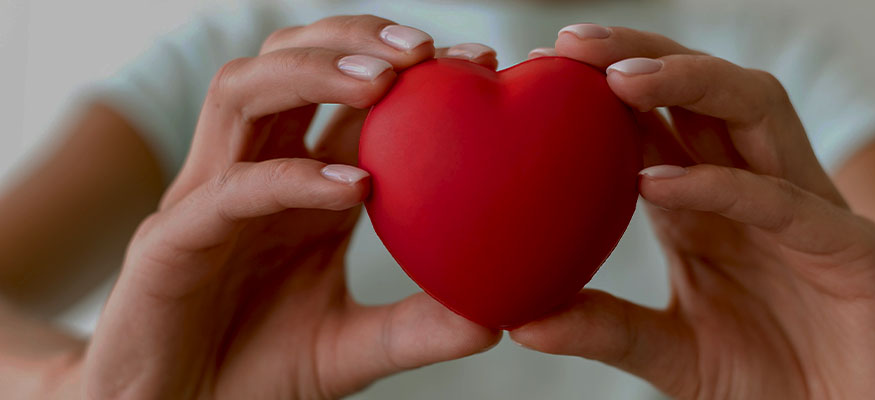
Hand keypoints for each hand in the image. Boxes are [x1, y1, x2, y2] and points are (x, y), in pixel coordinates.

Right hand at [80, 16, 500, 398]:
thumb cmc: (257, 372)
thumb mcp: (352, 347)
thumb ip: (416, 329)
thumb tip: (494, 322)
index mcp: (300, 186)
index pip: (351, 102)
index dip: (409, 72)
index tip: (476, 61)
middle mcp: (253, 173)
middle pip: (289, 63)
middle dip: (354, 40)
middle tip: (425, 49)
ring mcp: (208, 199)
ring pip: (241, 91)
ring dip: (313, 74)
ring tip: (383, 83)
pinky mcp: (170, 241)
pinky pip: (230, 189)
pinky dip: (293, 177)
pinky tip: (354, 186)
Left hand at [514, 25, 874, 398]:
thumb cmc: (768, 384)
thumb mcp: (670, 354)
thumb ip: (607, 329)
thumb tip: (521, 320)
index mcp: (710, 206)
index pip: (661, 120)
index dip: (607, 84)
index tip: (546, 61)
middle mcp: (757, 193)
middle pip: (707, 92)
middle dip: (644, 55)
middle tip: (572, 45)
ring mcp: (808, 214)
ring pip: (758, 111)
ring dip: (689, 82)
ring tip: (618, 79)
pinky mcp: (852, 252)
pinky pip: (785, 203)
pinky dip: (721, 186)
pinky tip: (655, 181)